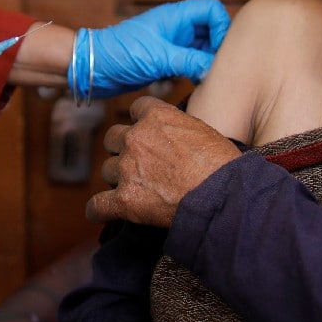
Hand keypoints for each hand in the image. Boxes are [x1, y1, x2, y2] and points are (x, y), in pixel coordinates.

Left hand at [79, 0, 230, 97]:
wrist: (93, 68)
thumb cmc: (121, 54)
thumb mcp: (159, 57)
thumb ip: (190, 60)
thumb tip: (215, 68)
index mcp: (176, 16)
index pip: (212, 10)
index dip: (222, 27)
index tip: (219, 50)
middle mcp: (177, 27)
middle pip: (211, 30)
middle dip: (217, 48)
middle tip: (215, 69)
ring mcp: (172, 44)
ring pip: (202, 48)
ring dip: (206, 62)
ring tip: (205, 79)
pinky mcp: (166, 60)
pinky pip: (190, 62)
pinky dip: (196, 72)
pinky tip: (195, 85)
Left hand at [86, 96, 240, 226]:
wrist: (223, 196)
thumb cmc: (222, 165)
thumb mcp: (202, 130)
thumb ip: (177, 128)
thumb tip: (172, 139)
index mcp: (156, 117)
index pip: (135, 109)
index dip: (139, 122)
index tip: (146, 133)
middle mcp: (136, 138)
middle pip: (113, 138)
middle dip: (122, 150)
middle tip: (140, 164)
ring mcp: (127, 169)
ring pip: (106, 170)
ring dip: (118, 179)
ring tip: (136, 191)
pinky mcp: (124, 200)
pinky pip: (97, 205)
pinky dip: (99, 210)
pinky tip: (103, 212)